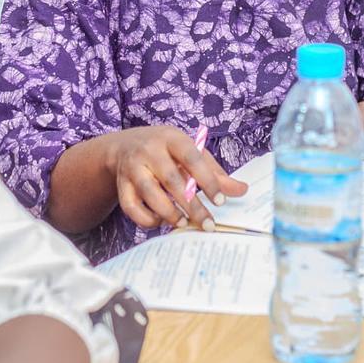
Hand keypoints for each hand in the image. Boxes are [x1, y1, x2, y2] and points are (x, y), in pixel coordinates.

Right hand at [105, 125, 245, 229]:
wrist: (124, 147)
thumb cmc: (166, 151)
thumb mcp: (191, 153)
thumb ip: (215, 173)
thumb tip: (241, 190)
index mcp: (172, 138)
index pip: (192, 158)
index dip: (207, 180)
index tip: (220, 201)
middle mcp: (150, 150)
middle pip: (171, 180)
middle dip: (192, 206)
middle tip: (208, 224)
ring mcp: (133, 167)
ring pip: (149, 192)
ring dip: (168, 212)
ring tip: (184, 223)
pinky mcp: (121, 185)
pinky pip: (131, 207)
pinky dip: (146, 218)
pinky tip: (161, 221)